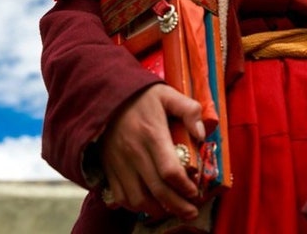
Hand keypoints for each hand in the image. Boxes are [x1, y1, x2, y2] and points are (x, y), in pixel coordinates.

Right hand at [99, 83, 205, 220]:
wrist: (105, 95)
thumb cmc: (140, 96)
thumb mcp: (167, 94)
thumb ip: (189, 110)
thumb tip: (202, 134)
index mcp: (152, 134)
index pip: (169, 170)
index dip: (184, 186)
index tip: (195, 191)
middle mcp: (134, 153)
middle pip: (157, 190)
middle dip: (177, 206)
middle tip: (191, 212)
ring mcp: (119, 163)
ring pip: (137, 199)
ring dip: (156, 209)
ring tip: (171, 210)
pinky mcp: (108, 168)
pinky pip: (120, 196)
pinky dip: (134, 206)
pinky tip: (148, 204)